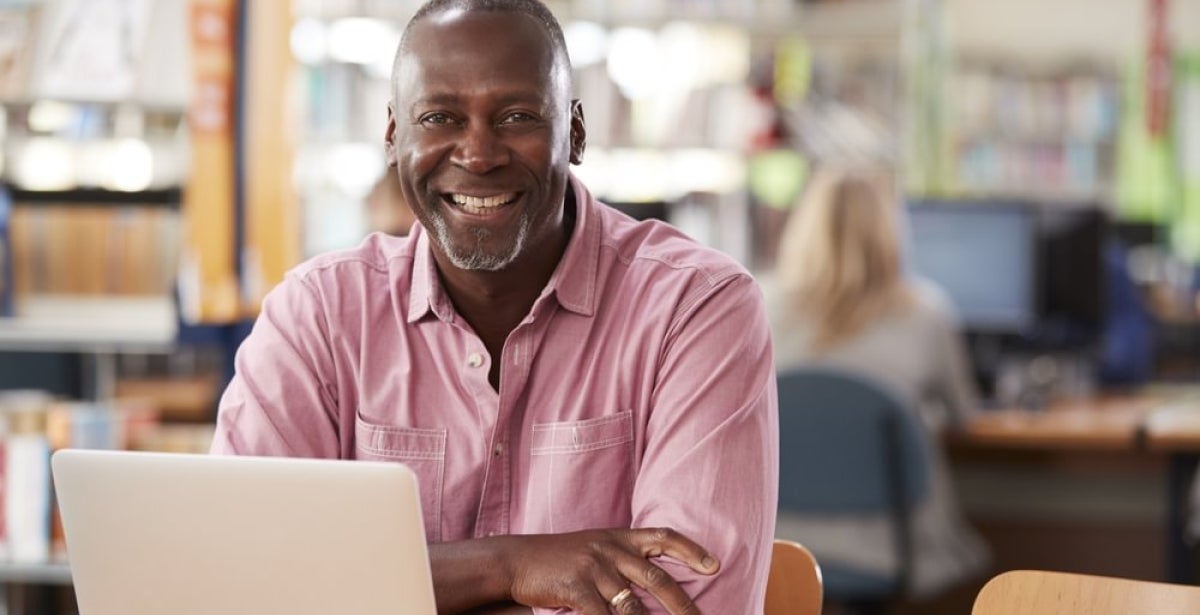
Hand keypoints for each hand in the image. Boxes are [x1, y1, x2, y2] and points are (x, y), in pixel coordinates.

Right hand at [500, 527, 718, 613]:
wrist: (517, 560)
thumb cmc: (560, 558)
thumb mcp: (595, 547)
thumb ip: (623, 558)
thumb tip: (657, 580)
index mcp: (619, 537)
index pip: (663, 537)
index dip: (690, 550)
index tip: (714, 564)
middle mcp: (610, 549)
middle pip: (657, 577)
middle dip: (683, 603)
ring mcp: (593, 568)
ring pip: (632, 605)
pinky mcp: (575, 588)